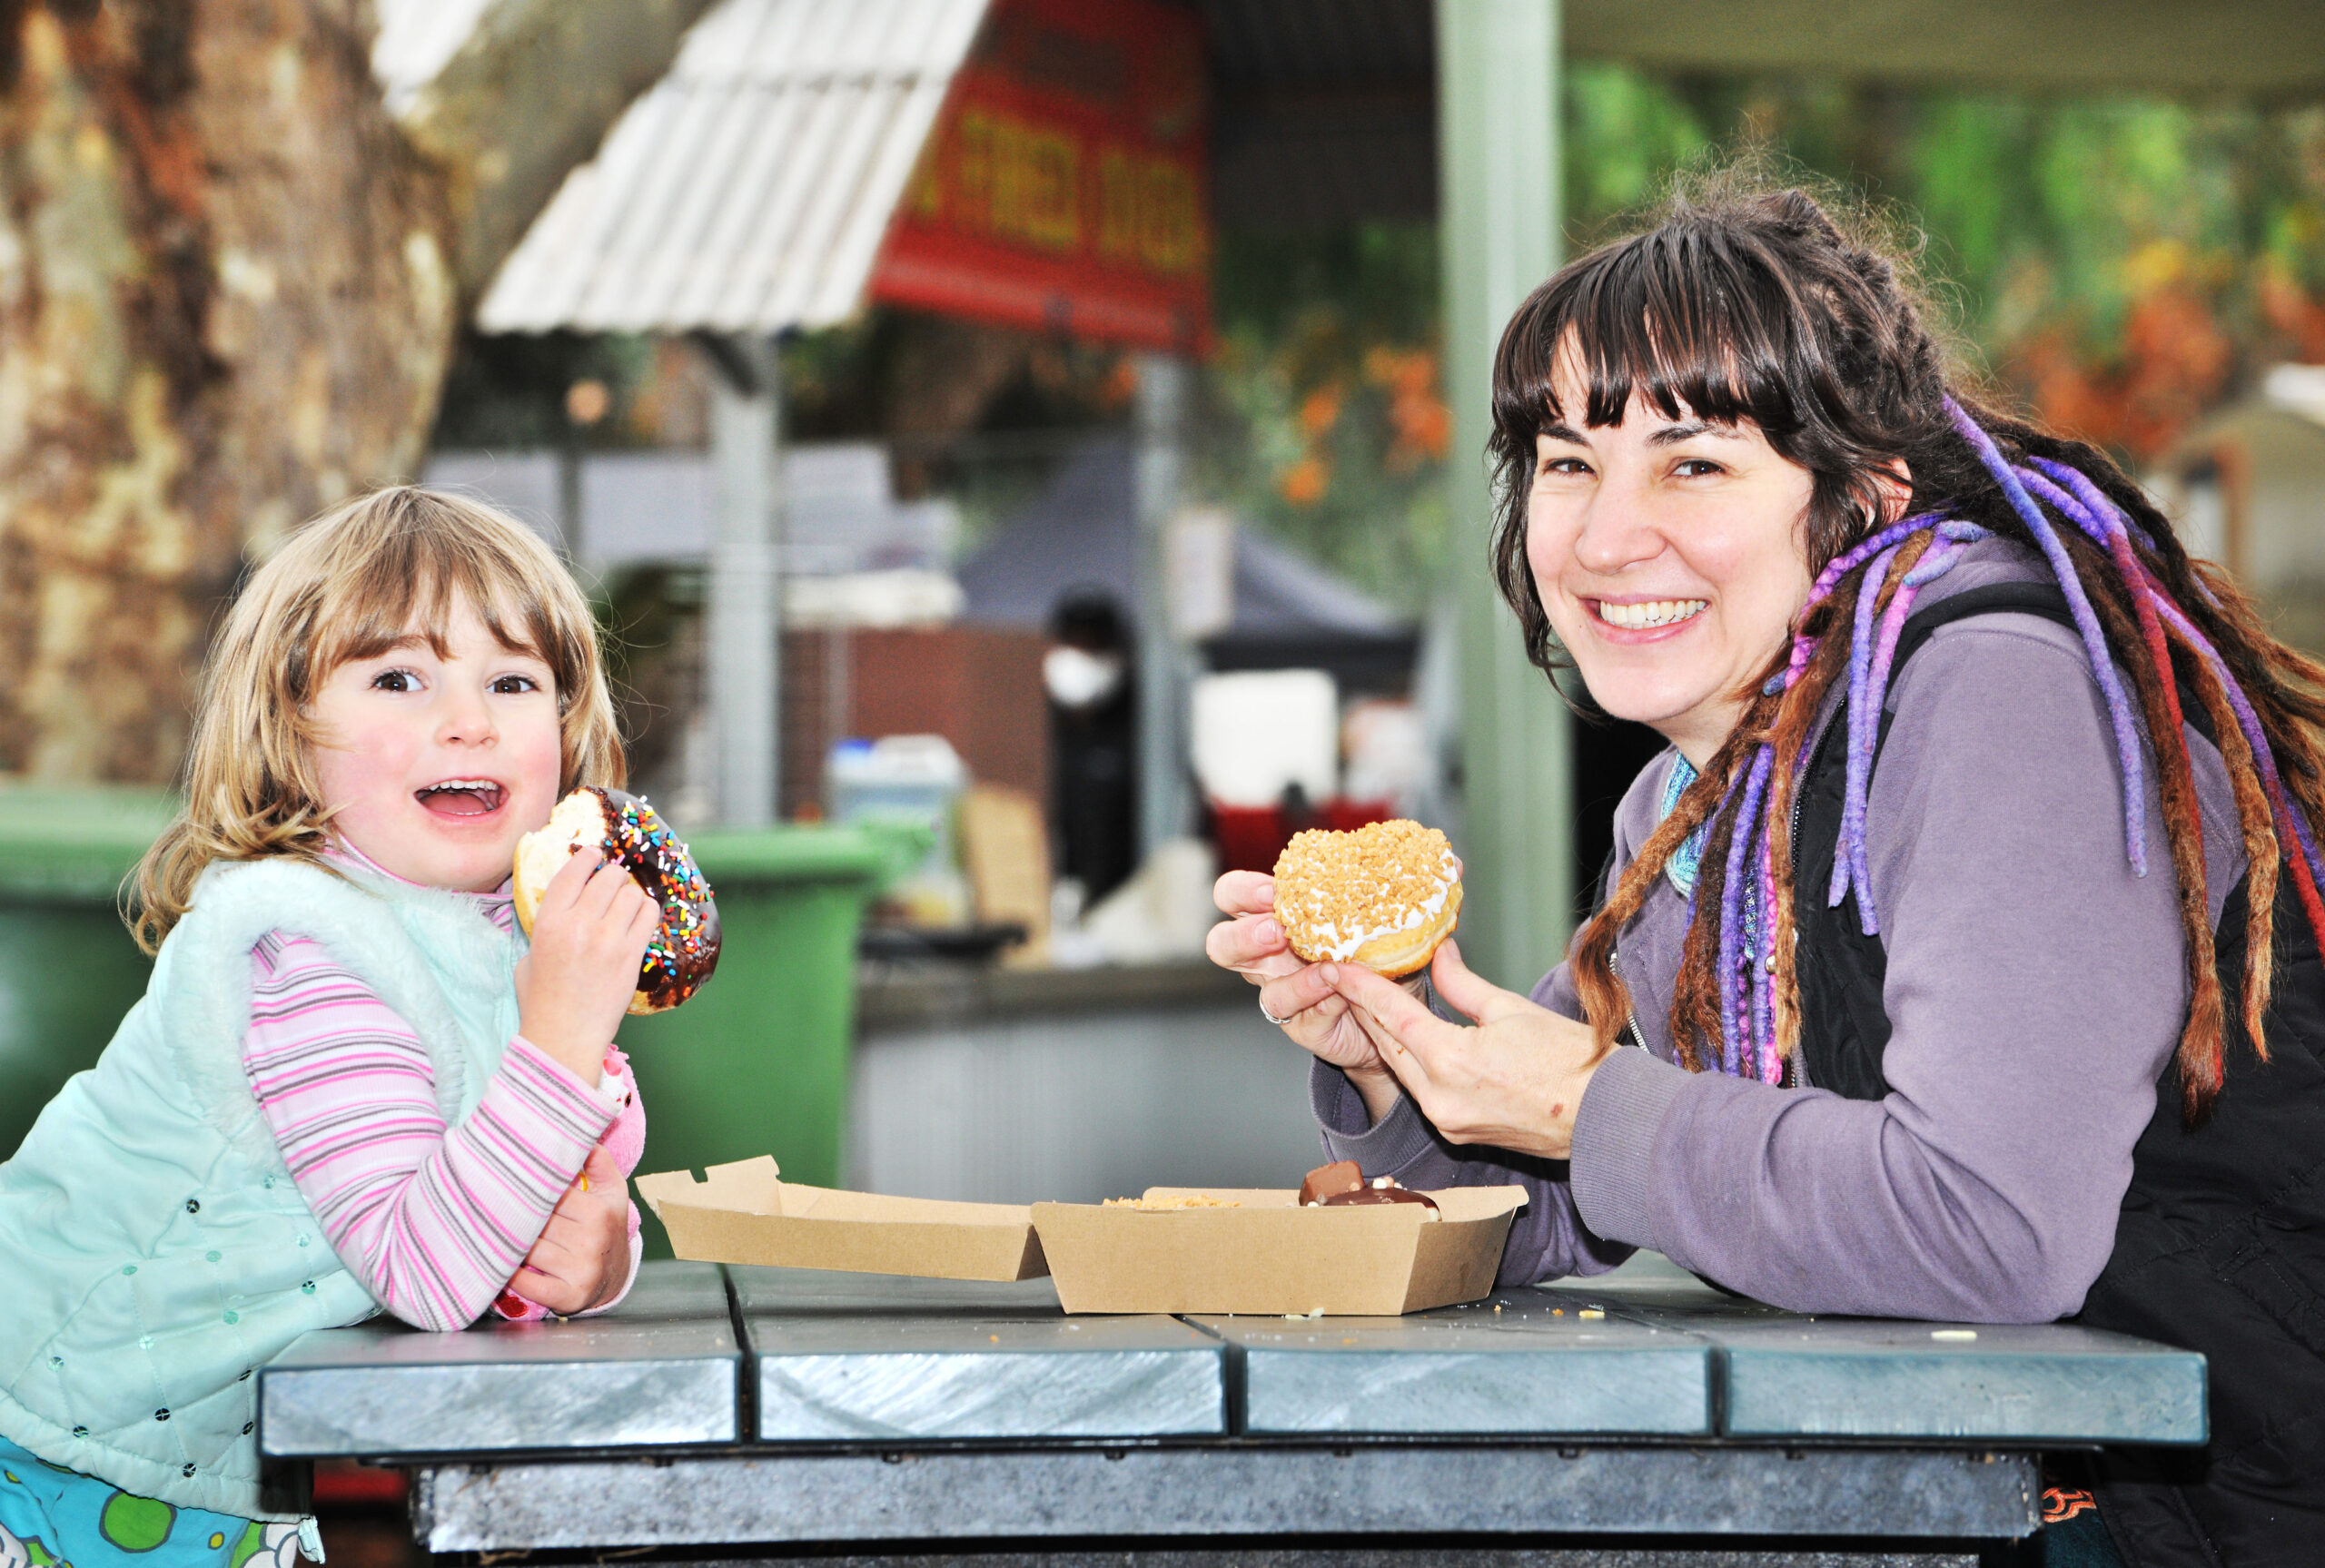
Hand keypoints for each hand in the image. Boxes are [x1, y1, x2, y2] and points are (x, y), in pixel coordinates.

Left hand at [506, 1146, 632, 1314]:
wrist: (616, 1276)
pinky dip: (510, 1274)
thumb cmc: (606, 1226)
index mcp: (600, 1211)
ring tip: (494, 1233)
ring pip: (526, 1249)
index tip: (508, 1183)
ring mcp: (581, 1270)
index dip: (528, 1190)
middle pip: (535, 1221)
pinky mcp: (568, 1297)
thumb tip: (580, 1134)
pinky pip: (526, 1283)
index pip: (550, 1194)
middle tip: (493, 1208)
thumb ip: (597, 1160)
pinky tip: (503, 1263)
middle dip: (516, 1216)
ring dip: (507, 1243)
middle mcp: (593, 1240)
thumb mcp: (611, 1191)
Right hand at [516, 849, 657, 1083]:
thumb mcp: (529, 956)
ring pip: (632, 893)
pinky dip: (646, 911)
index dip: (587, 857)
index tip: (594, 854)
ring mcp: (608, 940)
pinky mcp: (632, 956)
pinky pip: (648, 915)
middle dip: (612, 876)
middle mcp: (579, 925)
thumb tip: (568, 903)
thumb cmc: (541, 999)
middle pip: (608, 876)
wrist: (564, 1037)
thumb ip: (548, 926)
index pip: (572, 872)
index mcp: (548, 923)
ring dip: (630, 895)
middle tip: (612, 885)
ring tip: (624, 907)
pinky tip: (638, 919)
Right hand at [1205, 869, 1425, 1122]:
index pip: (1236, 896)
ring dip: (1279, 967)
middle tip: (1275, 928)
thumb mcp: (1400, 919)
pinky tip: (1335, 987)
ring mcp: (1281, 989)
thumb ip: (1418, 889)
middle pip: (1223, 942)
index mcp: (1284, 915)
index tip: (1271, 888)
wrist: (1398, 1018)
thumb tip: (1452, 862)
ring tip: (1313, 959)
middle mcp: (1272, 953)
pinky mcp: (1298, 1022)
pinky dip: (1312, 995)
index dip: (1242, 891)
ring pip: (1253, 981)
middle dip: (1243, 932)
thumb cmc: (1387, 958)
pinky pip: (1290, 1009)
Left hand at [1323, 939, 1609, 1159]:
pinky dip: (1410, 1063)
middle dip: (1363, 1010)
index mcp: (1451, 1061)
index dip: (1361, 988)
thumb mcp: (1512, 1009)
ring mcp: (1447, 1121)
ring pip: (1402, 1070)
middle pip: (1388, 1045)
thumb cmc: (1571, 1063)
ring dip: (1384, 1037)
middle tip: (1343, 980)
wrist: (1605, 1119)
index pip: (1391, 1016)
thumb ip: (1463, 985)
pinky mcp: (1458, 1133)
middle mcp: (1440, 1098)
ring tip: (1366, 1005)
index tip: (1337, 968)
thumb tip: (1439, 955)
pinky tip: (1406, 1042)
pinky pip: (1421, 1090)